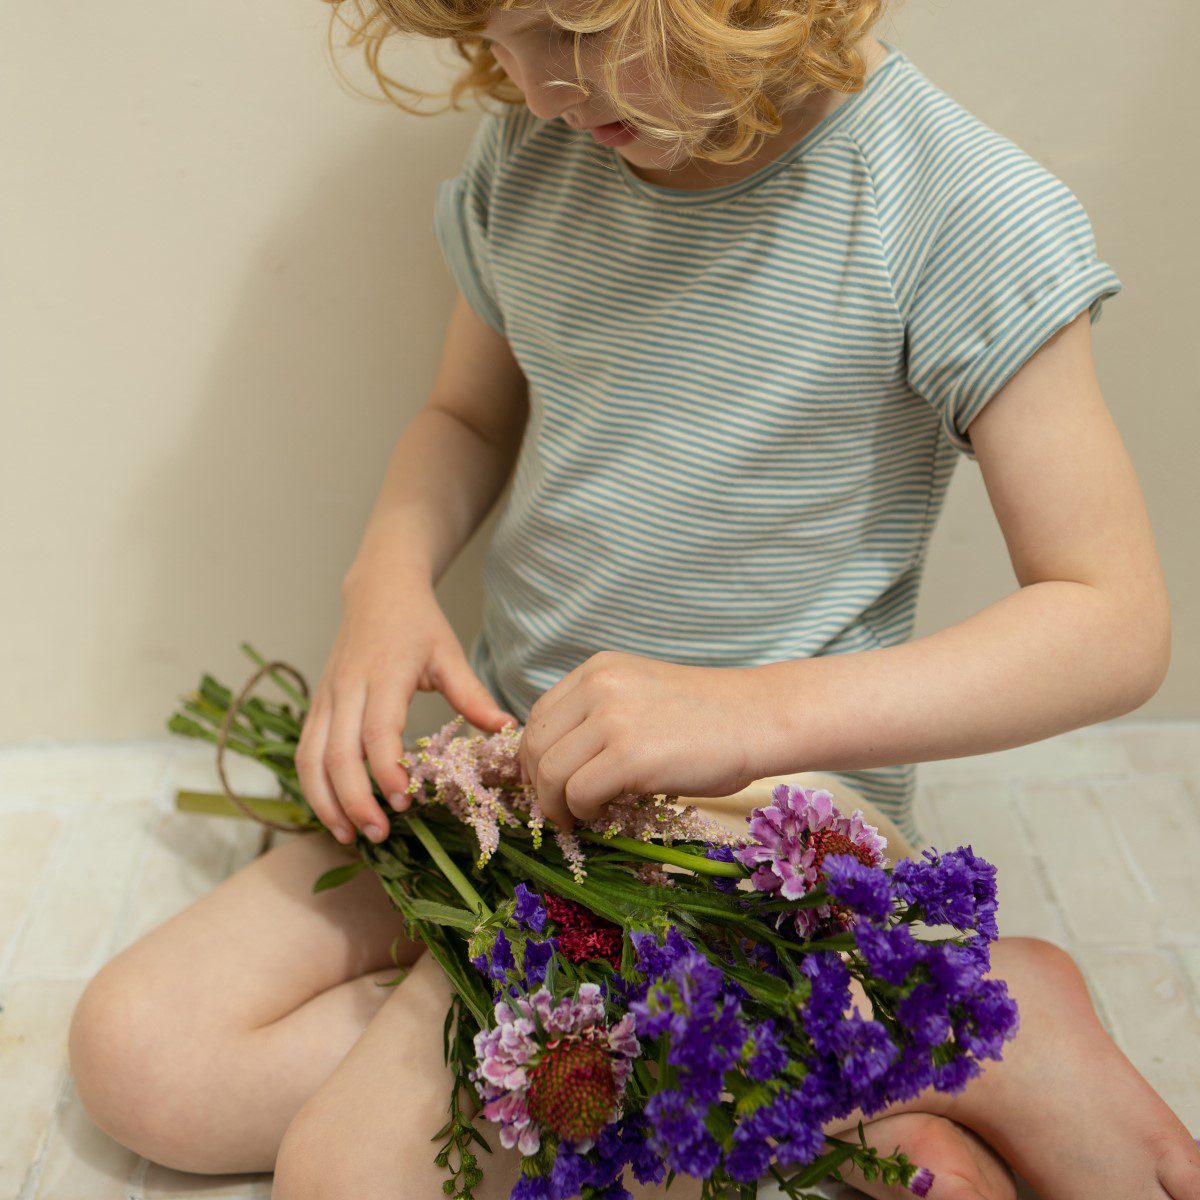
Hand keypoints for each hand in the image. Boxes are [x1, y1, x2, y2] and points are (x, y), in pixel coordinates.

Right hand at [294, 574, 517, 845]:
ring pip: (310, 757)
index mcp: (384, 674)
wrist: (377, 590)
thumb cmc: (418, 625)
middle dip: (354, 800)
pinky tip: (332, 813)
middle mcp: (347, 688)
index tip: (404, 802)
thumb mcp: (449, 654)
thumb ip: (473, 695)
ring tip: (348, 836)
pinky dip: (312, 787)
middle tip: (379, 834)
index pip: (378, 731)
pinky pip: (304, 752)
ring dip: (325, 801)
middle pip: (337, 753)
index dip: (386, 770)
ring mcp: (326, 697)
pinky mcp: (316, 706)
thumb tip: (507, 730)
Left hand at [515, 651, 760, 831]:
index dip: (534, 756)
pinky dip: (583, 812)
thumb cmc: (709, 718)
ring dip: (557, 804)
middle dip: (538, 784)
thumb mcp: (641, 698)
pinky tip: (601, 816)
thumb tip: (556, 767)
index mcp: (599, 670)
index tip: (544, 784)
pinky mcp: (629, 755)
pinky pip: (578, 793)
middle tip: (557, 810)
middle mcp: (598, 686)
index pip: (539, 716)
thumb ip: (600, 717)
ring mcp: (612, 719)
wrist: (759, 718)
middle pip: (536, 744)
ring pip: (550, 772)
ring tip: (578, 818)